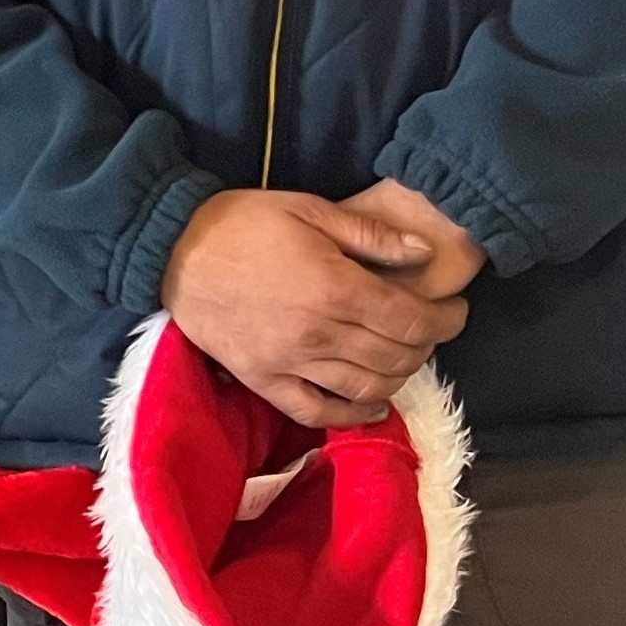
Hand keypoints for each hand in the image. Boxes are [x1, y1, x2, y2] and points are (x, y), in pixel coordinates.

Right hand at [161, 190, 470, 428]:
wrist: (170, 249)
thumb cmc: (240, 223)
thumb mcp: (309, 210)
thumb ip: (370, 236)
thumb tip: (424, 257)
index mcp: (335, 288)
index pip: (412, 319)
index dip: (446, 319)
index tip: (455, 311)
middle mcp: (319, 334)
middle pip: (396, 356)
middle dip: (427, 345)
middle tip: (431, 329)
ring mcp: (290, 362)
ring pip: (365, 387)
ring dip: (398, 378)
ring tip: (404, 358)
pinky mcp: (262, 379)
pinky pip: (316, 411)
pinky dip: (351, 415)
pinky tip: (372, 404)